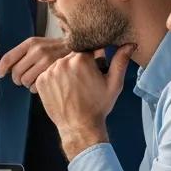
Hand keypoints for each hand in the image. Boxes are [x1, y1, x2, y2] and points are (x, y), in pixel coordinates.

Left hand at [0, 36, 69, 88]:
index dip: (1, 68)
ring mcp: (47, 61)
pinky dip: (35, 87)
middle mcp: (38, 50)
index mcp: (31, 43)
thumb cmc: (54, 49)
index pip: (9, 57)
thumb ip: (22, 54)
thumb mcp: (38, 45)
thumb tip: (4, 69)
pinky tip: (40, 82)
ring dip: (26, 83)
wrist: (77, 49)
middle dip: (16, 79)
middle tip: (21, 79)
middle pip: (16, 72)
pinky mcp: (54, 72)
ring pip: (25, 80)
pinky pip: (36, 86)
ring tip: (33, 80)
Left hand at [35, 44, 135, 158]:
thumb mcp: (114, 83)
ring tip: (74, 87)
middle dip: (79, 64)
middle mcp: (62, 62)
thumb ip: (120, 61)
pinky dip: (55, 79)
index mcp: (81, 59)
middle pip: (72, 56)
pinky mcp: (41, 81)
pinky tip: (64, 91)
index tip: (95, 68)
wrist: (79, 126)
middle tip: (85, 81)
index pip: (87, 48)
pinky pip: (49, 74)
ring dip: (66, 71)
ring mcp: (49, 72)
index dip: (92, 58)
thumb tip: (129, 44)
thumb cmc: (98, 106)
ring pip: (60, 64)